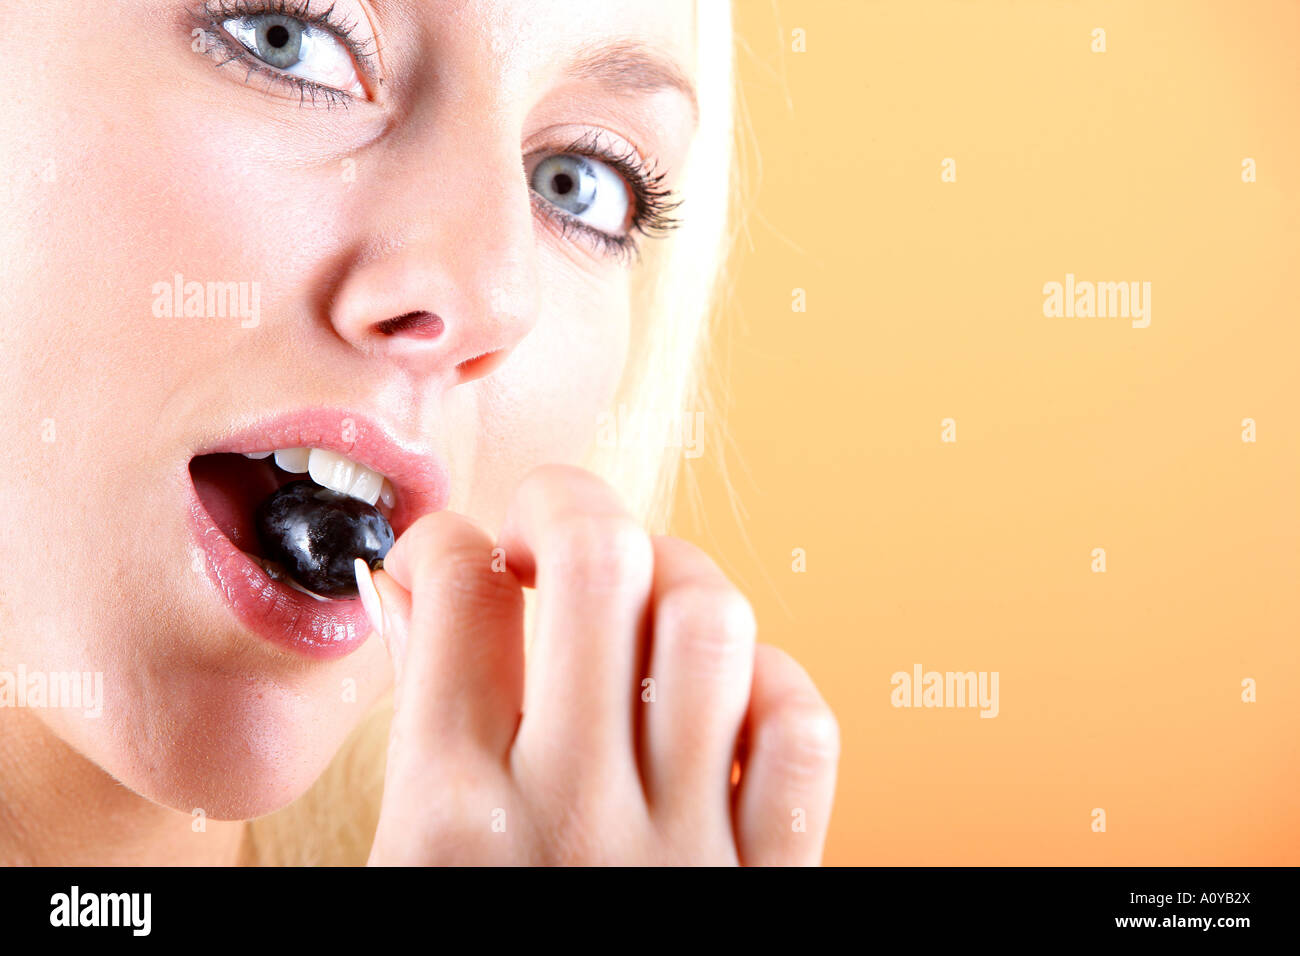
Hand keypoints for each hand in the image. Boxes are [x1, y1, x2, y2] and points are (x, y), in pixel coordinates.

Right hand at [366, 465, 838, 864]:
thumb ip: (412, 746)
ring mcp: (685, 844)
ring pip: (709, 623)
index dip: (446, 539)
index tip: (450, 557)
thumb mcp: (400, 878)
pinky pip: (801, 728)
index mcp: (451, 824)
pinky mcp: (768, 878)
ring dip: (670, 577)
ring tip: (633, 596)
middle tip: (543, 528)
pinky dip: (770, 680)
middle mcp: (574, 816)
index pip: (456, 595)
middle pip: (597, 565)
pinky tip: (721, 696)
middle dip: (566, 504)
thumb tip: (421, 611)